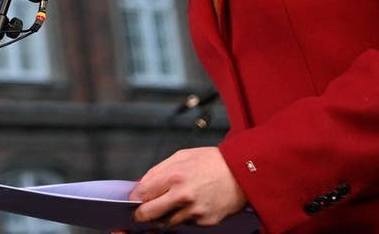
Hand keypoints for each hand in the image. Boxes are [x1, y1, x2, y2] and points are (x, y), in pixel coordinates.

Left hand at [128, 147, 247, 227]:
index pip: (143, 194)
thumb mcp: (182, 156)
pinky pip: (187, 223)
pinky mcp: (206, 222)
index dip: (135, 198)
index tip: (134, 200)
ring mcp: (195, 211)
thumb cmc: (212, 161)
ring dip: (166, 215)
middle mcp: (183, 196)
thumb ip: (158, 170)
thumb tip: (141, 185)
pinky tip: (194, 204)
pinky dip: (186, 216)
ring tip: (176, 202)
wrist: (243, 172)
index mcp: (175, 176)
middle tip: (140, 213)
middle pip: (149, 214)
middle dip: (141, 214)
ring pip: (167, 221)